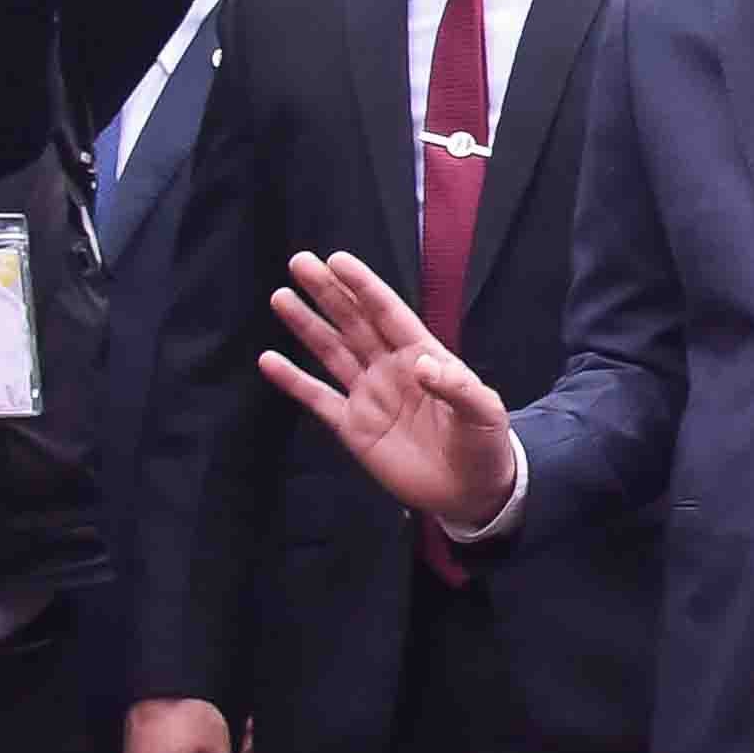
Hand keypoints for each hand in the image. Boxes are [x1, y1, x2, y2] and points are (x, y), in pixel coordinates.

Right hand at [259, 248, 519, 527]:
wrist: (470, 492)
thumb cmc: (484, 444)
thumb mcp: (484, 412)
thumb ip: (458, 387)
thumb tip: (424, 365)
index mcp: (423, 355)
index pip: (388, 313)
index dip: (363, 286)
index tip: (337, 260)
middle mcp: (390, 368)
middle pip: (354, 323)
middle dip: (328, 293)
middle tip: (299, 262)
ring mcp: (369, 396)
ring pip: (332, 351)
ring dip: (307, 326)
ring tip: (281, 297)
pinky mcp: (353, 427)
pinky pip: (318, 398)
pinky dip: (293, 381)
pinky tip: (269, 360)